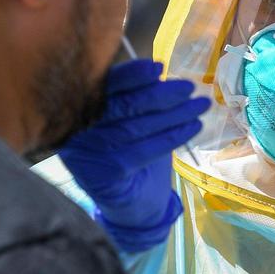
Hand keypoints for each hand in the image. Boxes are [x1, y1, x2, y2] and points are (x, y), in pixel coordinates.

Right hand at [58, 59, 209, 251]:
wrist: (132, 205)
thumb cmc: (132, 154)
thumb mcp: (130, 121)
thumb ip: (135, 98)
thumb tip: (158, 72)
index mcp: (77, 109)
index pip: (104, 86)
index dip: (131, 75)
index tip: (158, 68)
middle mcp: (75, 130)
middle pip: (120, 106)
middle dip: (159, 94)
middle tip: (189, 88)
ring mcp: (86, 154)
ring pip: (135, 127)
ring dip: (173, 114)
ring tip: (200, 105)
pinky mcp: (103, 175)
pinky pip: (143, 150)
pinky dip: (172, 136)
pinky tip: (193, 127)